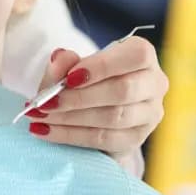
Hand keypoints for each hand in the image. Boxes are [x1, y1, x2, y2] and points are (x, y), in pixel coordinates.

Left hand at [25, 37, 168, 165]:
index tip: (69, 78)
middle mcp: (154, 83)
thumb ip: (63, 62)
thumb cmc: (82, 81)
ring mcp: (150, 113)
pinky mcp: (136, 138)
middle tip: (46, 102)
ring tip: (40, 116)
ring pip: (113, 117)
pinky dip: (70, 135)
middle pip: (123, 90)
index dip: (102, 67)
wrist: (88, 109)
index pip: (135, 56)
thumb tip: (60, 58)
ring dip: (71, 118)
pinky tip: (45, 131)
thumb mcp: (68, 68)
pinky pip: (104, 139)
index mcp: (142, 55)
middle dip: (79, 98)